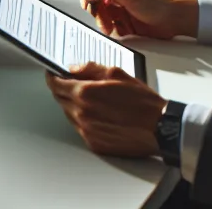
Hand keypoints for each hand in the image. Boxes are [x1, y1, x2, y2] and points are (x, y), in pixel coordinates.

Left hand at [44, 63, 166, 157]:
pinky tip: (99, 115)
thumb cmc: (142, 102)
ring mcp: (86, 130)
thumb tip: (74, 68)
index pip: (55, 84)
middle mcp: (81, 113)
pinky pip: (80, 129)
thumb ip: (90, 69)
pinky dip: (84, 121)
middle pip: (60, 99)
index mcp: (85, 93)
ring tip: (93, 101)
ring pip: (69, 114)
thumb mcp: (117, 73)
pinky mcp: (94, 143)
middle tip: (73, 84)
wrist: (159, 128)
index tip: (53, 73)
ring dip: (73, 105)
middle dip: (63, 89)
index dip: (52, 76)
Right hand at [79, 0, 198, 40]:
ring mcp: (123, 10)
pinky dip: (117, 30)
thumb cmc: (156, 5)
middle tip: (105, 23)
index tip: (88, 7)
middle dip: (99, 15)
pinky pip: (114, 27)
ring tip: (113, 28)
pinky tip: (126, 30)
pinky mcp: (127, 23)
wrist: (173, 20)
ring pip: (104, 17)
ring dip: (107, 23)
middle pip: (97, 5)